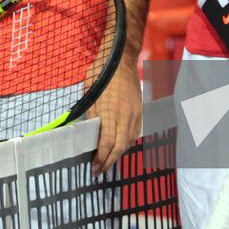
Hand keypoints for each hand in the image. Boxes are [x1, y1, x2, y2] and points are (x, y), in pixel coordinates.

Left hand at [87, 59, 140, 173]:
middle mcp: (126, 114)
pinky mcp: (140, 110)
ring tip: (107, 160)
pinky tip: (118, 145)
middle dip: (109, 161)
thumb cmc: (101, 71)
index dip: (101, 158)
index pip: (107, 142)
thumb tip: (89, 132)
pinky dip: (126, 142)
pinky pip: (134, 132)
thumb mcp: (89, 92)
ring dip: (118, 153)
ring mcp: (135, 112)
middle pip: (120, 146)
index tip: (93, 168)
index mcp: (111, 110)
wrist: (122, 57)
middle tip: (99, 170)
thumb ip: (91, 114)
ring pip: (129, 141)